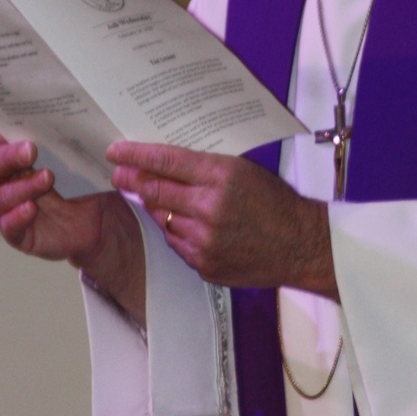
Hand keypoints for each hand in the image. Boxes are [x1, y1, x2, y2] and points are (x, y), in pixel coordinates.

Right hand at [0, 123, 145, 320]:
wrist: (95, 220)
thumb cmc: (77, 183)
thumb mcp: (75, 158)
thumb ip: (67, 140)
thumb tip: (73, 115)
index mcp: (8, 155)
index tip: (12, 122)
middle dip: (9, 156)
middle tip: (31, 149)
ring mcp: (4, 207)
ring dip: (20, 187)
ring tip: (46, 179)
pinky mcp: (15, 233)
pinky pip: (8, 227)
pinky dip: (16, 217)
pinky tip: (31, 208)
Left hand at [107, 141, 337, 298]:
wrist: (300, 245)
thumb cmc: (275, 203)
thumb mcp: (243, 170)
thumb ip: (203, 168)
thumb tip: (163, 164)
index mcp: (221, 176)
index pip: (166, 161)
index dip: (136, 155)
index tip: (115, 151)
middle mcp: (209, 208)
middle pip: (155, 191)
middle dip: (133, 180)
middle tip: (119, 174)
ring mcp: (205, 240)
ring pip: (162, 219)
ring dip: (158, 208)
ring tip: (161, 201)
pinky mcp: (204, 264)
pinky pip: (176, 243)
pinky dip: (176, 232)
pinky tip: (187, 225)